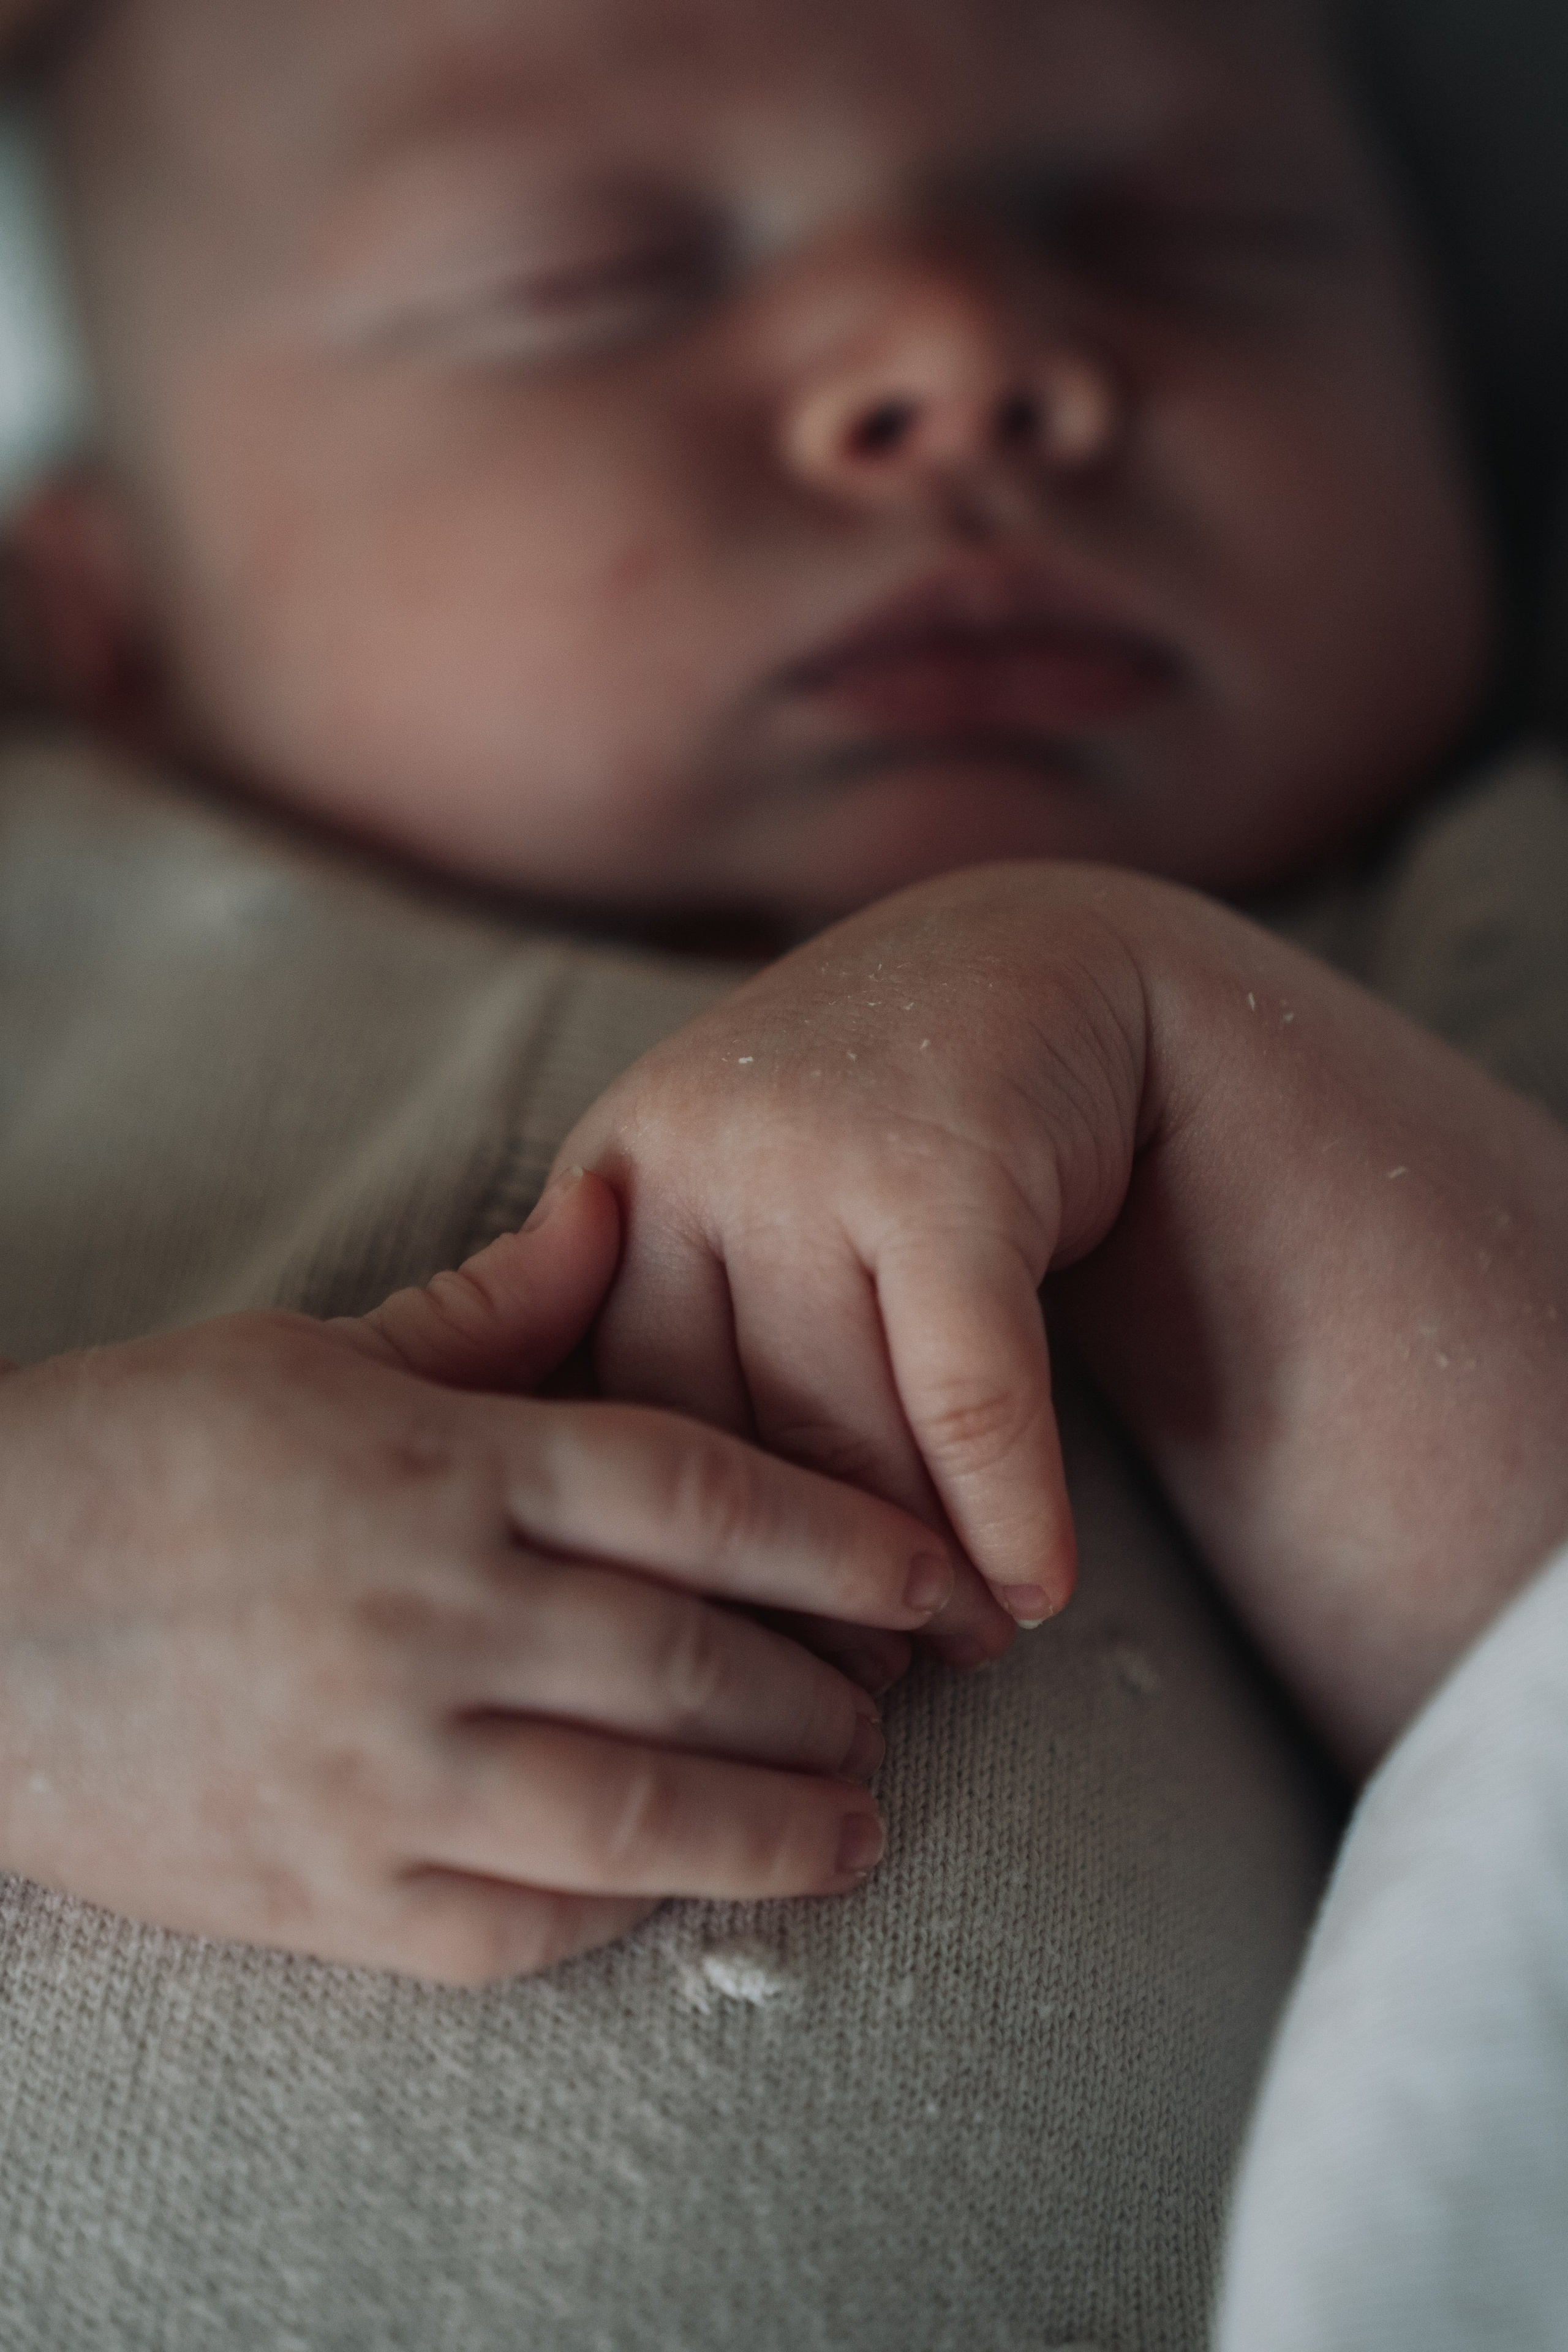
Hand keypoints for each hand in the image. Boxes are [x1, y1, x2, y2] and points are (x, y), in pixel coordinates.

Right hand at [0, 1173, 954, 1981]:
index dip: (852, 1544)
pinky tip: (679, 1891)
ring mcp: (380, 1765)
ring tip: (854, 1831)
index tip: (937, 1577)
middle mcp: (438, 1613)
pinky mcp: (320, 1890)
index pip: (712, 1500)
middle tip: (896, 1710)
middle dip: (830, 1695)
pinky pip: (513, 1927)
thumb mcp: (317, 1348)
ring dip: (773, 1829)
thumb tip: (620, 1214)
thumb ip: (493, 1305)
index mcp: (451, 1465)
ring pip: (635, 1813)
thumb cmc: (142, 1453)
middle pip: (700, 1663)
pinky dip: (620, 1912)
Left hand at [556, 870, 1146, 1639]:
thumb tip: (636, 1561)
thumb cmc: (866, 1126)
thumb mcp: (730, 1201)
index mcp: (609, 1183)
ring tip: (957, 1651)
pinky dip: (1008, 1512)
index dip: (675, 1558)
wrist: (1034, 964)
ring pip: (844, 1432)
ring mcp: (810, 1158)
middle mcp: (684, 1160)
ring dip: (912, 1569)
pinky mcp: (944, 1174)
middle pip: (721, 1442)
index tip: (719, 1671)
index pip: (616, 1422)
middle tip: (846, 1697)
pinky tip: (1040, 1592)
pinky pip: (967, 1395)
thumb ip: (674, 1330)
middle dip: (787, 1586)